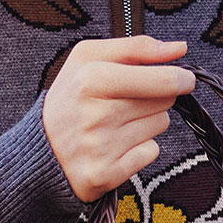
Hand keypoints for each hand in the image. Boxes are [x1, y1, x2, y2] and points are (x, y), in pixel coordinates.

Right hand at [41, 35, 195, 201]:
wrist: (40, 149)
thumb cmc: (70, 98)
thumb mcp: (88, 58)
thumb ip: (137, 47)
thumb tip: (180, 48)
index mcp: (91, 79)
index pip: (163, 80)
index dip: (180, 78)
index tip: (182, 78)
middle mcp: (96, 115)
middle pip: (164, 101)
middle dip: (154, 97)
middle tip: (126, 100)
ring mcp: (100, 148)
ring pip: (159, 126)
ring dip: (146, 122)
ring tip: (116, 122)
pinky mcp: (105, 175)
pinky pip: (151, 153)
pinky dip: (139, 148)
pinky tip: (115, 145)